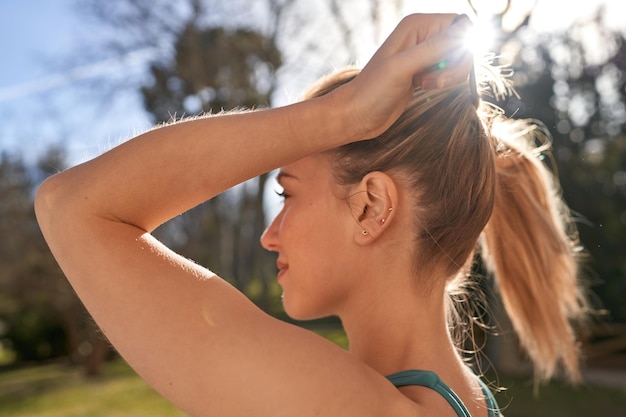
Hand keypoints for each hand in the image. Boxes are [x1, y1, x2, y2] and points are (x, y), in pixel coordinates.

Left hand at [336, 14, 473, 139]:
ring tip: (425, 85)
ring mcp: (424, 54)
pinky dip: (444, 83)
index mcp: (417, 25)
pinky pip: (449, 72)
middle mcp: (422, 35)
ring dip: (449, 77)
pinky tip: (423, 88)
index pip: (460, 25)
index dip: (461, 46)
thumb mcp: (402, 67)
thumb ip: (433, 49)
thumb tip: (466, 32)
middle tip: (434, 82)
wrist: (357, 114)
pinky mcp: (424, 72)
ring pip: (459, 60)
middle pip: (463, 44)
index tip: (445, 65)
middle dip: (456, 66)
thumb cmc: (372, 91)